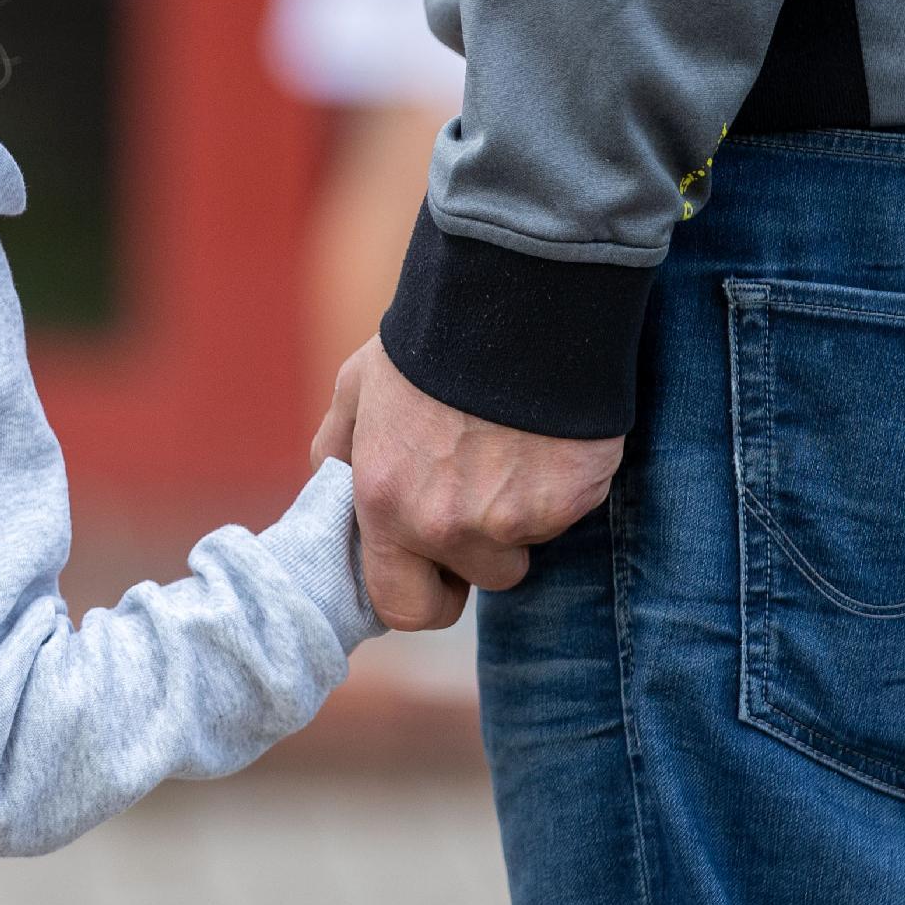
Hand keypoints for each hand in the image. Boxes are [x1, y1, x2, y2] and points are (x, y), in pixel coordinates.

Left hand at [313, 338, 623, 631]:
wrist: (512, 297)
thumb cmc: (429, 340)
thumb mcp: (358, 387)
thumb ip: (341, 450)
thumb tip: (333, 491)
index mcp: (386, 504)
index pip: (403, 608)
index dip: (425, 592)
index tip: (439, 566)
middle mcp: (446, 524)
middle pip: (482, 581)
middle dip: (484, 555)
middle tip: (487, 497)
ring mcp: (514, 518)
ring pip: (528, 545)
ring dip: (526, 513)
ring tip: (516, 447)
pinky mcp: (571, 499)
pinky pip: (569, 512)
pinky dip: (564, 483)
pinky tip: (550, 434)